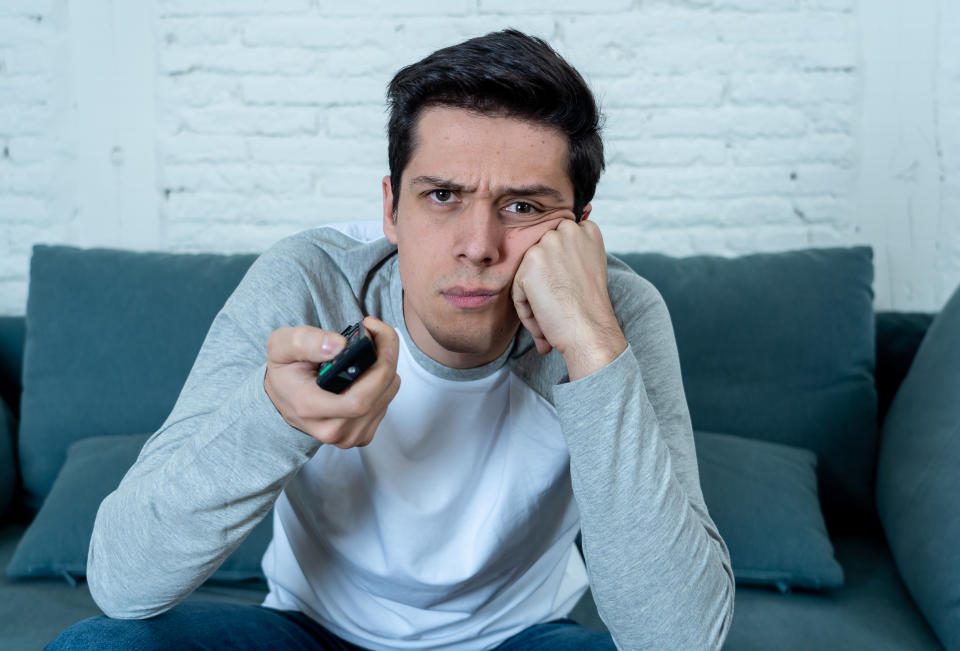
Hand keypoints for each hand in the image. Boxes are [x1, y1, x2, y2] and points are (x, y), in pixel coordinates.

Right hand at [263, 316, 400, 447]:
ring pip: (387, 395)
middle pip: (379, 394)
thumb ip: (305, 342)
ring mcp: (349, 435)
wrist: (284, 396)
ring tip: (371, 348)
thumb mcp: (281, 346)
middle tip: (377, 332)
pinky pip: (386, 402)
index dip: (377, 366)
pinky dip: (385, 380)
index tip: (374, 335)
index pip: (358, 400)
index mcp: (309, 408)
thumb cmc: (284, 372)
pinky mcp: (362, 434)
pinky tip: (369, 369)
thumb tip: (339, 345)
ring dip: (387, 365)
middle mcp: (332, 429)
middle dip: (386, 356)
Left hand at [512, 219, 626, 379]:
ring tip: (550, 315)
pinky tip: (543, 319)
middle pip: (540, 254)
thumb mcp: (590, 267)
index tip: (565, 287)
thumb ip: (572, 253)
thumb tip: (550, 257)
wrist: (590, 330)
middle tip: (556, 304)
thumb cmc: (590, 308)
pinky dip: (526, 308)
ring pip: (527, 271)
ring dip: (533, 295)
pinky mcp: (531, 261)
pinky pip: (518, 287)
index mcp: (586, 230)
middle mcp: (568, 230)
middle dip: (544, 279)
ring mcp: (548, 244)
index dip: (558, 267)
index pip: (558, 240)